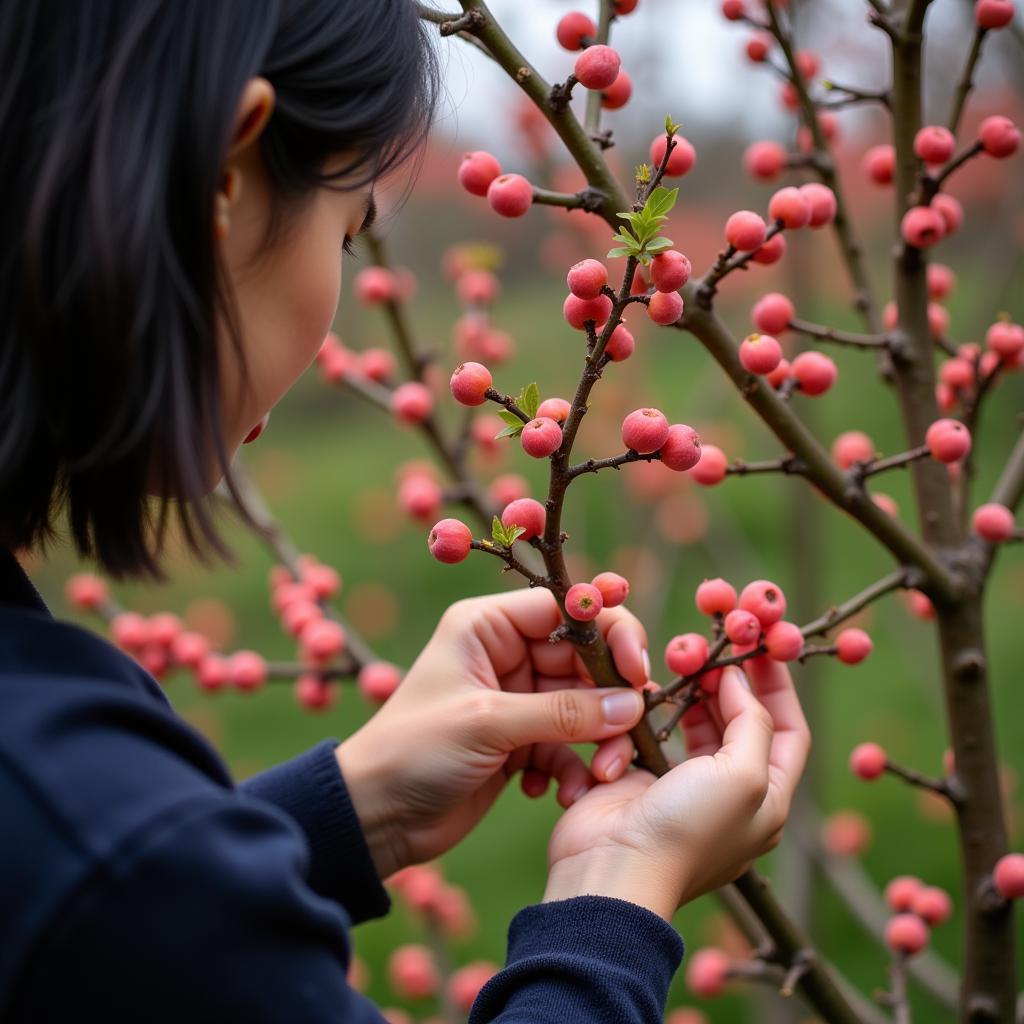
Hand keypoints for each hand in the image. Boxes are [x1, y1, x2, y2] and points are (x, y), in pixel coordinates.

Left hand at [335, 588, 650, 879]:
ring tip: (599, 775)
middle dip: (609, 699)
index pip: (565, 610)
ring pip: (584, 706)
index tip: (636, 671)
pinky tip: (556, 792)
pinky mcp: (521, 740)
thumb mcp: (487, 724)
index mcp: (488, 626)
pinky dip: (573, 766)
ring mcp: (516, 698)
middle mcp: (506, 653)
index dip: (608, 634)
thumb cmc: (414, 752)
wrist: (374, 818)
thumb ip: (563, 713)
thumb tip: (633, 704)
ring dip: (598, 741)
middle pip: (584, 660)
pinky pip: (569, 743)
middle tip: (629, 734)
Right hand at [542, 657, 810, 920]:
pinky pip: (655, 734)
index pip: (789, 730)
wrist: (613, 867)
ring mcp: (686, 786)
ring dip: (692, 693)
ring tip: (681, 662)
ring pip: (698, 724)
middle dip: (729, 683)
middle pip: (741, 722)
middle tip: (711, 649)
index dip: (778, 686)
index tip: (761, 645)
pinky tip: (649, 693)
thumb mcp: (744, 776)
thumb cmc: (688, 828)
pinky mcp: (645, 778)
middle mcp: (732, 793)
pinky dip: (654, 713)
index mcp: (769, 799)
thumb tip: (739, 682)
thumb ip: (752, 722)